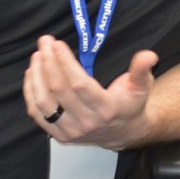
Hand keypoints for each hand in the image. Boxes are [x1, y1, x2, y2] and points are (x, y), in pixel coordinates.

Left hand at [23, 35, 157, 149]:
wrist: (125, 133)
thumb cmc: (131, 105)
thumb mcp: (142, 86)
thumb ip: (142, 70)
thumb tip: (148, 55)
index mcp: (107, 109)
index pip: (79, 85)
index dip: (65, 63)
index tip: (57, 44)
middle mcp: (87, 123)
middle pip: (59, 91)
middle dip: (48, 63)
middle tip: (45, 42)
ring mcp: (71, 132)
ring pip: (45, 103)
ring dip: (37, 77)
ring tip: (37, 56)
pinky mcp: (60, 136)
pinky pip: (38, 115)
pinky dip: (31, 93)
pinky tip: (32, 74)